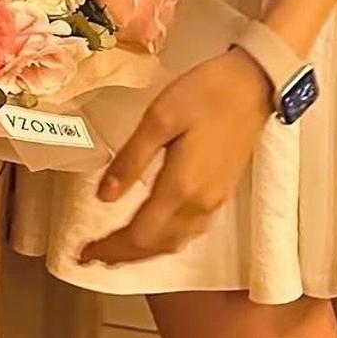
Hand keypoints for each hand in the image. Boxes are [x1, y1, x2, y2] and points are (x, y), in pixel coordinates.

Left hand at [79, 48, 272, 265]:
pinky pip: (190, 232)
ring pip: (174, 242)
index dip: (110, 248)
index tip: (82, 253)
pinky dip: (166, 241)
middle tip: (92, 255)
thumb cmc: (206, 92)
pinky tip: (157, 231)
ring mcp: (215, 200)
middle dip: (123, 255)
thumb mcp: (160, 116)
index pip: (139, 234)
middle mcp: (199, 203)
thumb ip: (132, 158)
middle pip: (157, 245)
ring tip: (118, 249)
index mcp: (181, 187)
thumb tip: (104, 198)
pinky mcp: (223, 192)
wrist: (254, 82)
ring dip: (144, 252)